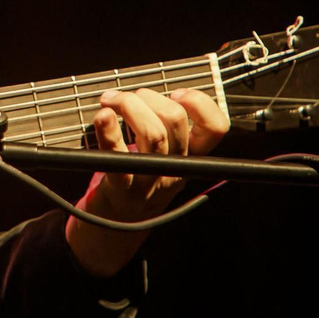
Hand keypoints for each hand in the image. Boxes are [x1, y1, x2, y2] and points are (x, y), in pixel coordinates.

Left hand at [64, 87, 229, 276]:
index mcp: (190, 158)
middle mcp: (175, 168)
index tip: (176, 94)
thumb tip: (150, 92)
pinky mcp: (123, 187)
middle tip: (128, 97)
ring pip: (152, 134)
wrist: (116, 224)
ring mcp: (151, 179)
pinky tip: (102, 116)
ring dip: (128, 106)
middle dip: (149, 97)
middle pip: (175, 121)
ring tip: (110, 100)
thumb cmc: (138, 178)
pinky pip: (119, 155)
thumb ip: (166, 129)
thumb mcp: (165, 158)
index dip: (200, 103)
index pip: (216, 128)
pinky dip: (108, 131)